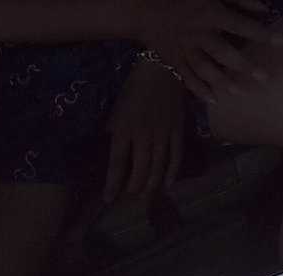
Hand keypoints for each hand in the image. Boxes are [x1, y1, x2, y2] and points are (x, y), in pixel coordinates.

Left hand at [104, 63, 186, 201]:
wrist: (162, 70)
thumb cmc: (134, 88)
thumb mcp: (116, 108)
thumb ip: (112, 130)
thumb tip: (105, 149)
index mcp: (124, 129)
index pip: (118, 163)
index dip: (113, 183)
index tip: (108, 199)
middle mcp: (144, 136)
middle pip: (140, 169)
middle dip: (134, 187)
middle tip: (130, 198)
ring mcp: (163, 135)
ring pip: (158, 167)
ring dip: (151, 184)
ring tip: (146, 195)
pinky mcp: (178, 132)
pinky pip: (176, 157)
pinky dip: (173, 172)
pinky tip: (169, 184)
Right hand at [137, 0, 282, 103]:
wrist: (143, 6)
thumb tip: (264, 8)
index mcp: (209, 13)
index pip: (240, 25)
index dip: (261, 33)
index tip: (281, 42)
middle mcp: (198, 33)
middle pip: (223, 52)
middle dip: (244, 66)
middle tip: (264, 78)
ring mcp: (184, 48)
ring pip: (205, 68)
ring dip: (222, 81)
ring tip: (239, 92)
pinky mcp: (173, 59)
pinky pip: (186, 77)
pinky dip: (199, 89)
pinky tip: (214, 100)